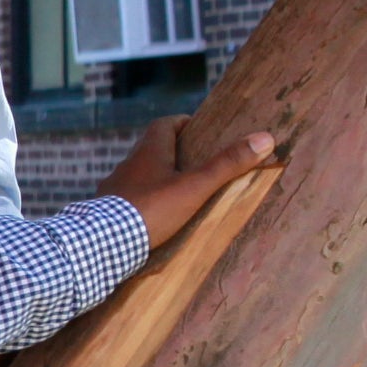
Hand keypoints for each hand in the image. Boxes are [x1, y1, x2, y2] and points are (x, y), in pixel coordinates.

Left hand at [96, 117, 281, 253]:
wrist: (101, 243)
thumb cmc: (151, 209)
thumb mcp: (195, 187)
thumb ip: (227, 164)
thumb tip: (264, 138)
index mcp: (147, 153)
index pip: (164, 125)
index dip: (182, 123)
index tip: (198, 129)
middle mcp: (126, 166)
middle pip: (150, 150)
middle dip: (172, 153)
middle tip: (195, 162)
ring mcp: (112, 189)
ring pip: (137, 176)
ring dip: (155, 179)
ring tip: (177, 191)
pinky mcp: (104, 212)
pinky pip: (126, 200)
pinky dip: (141, 201)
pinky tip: (152, 216)